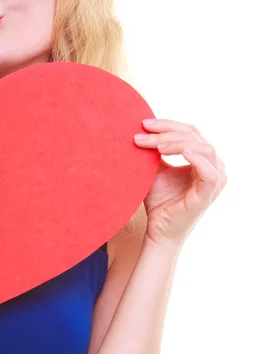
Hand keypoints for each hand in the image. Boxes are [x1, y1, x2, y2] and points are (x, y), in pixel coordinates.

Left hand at [134, 118, 227, 245]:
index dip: (167, 124)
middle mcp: (213, 166)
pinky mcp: (208, 194)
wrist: (158, 229)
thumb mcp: (155, 169)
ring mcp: (214, 180)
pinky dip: (197, 159)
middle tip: (142, 134)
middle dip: (166, 132)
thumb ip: (154, 150)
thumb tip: (140, 128)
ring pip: (204, 148)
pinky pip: (210, 172)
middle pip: (194, 136)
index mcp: (202, 158)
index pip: (189, 131)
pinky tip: (181, 152)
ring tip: (156, 146)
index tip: (143, 124)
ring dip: (177, 142)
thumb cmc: (158, 199)